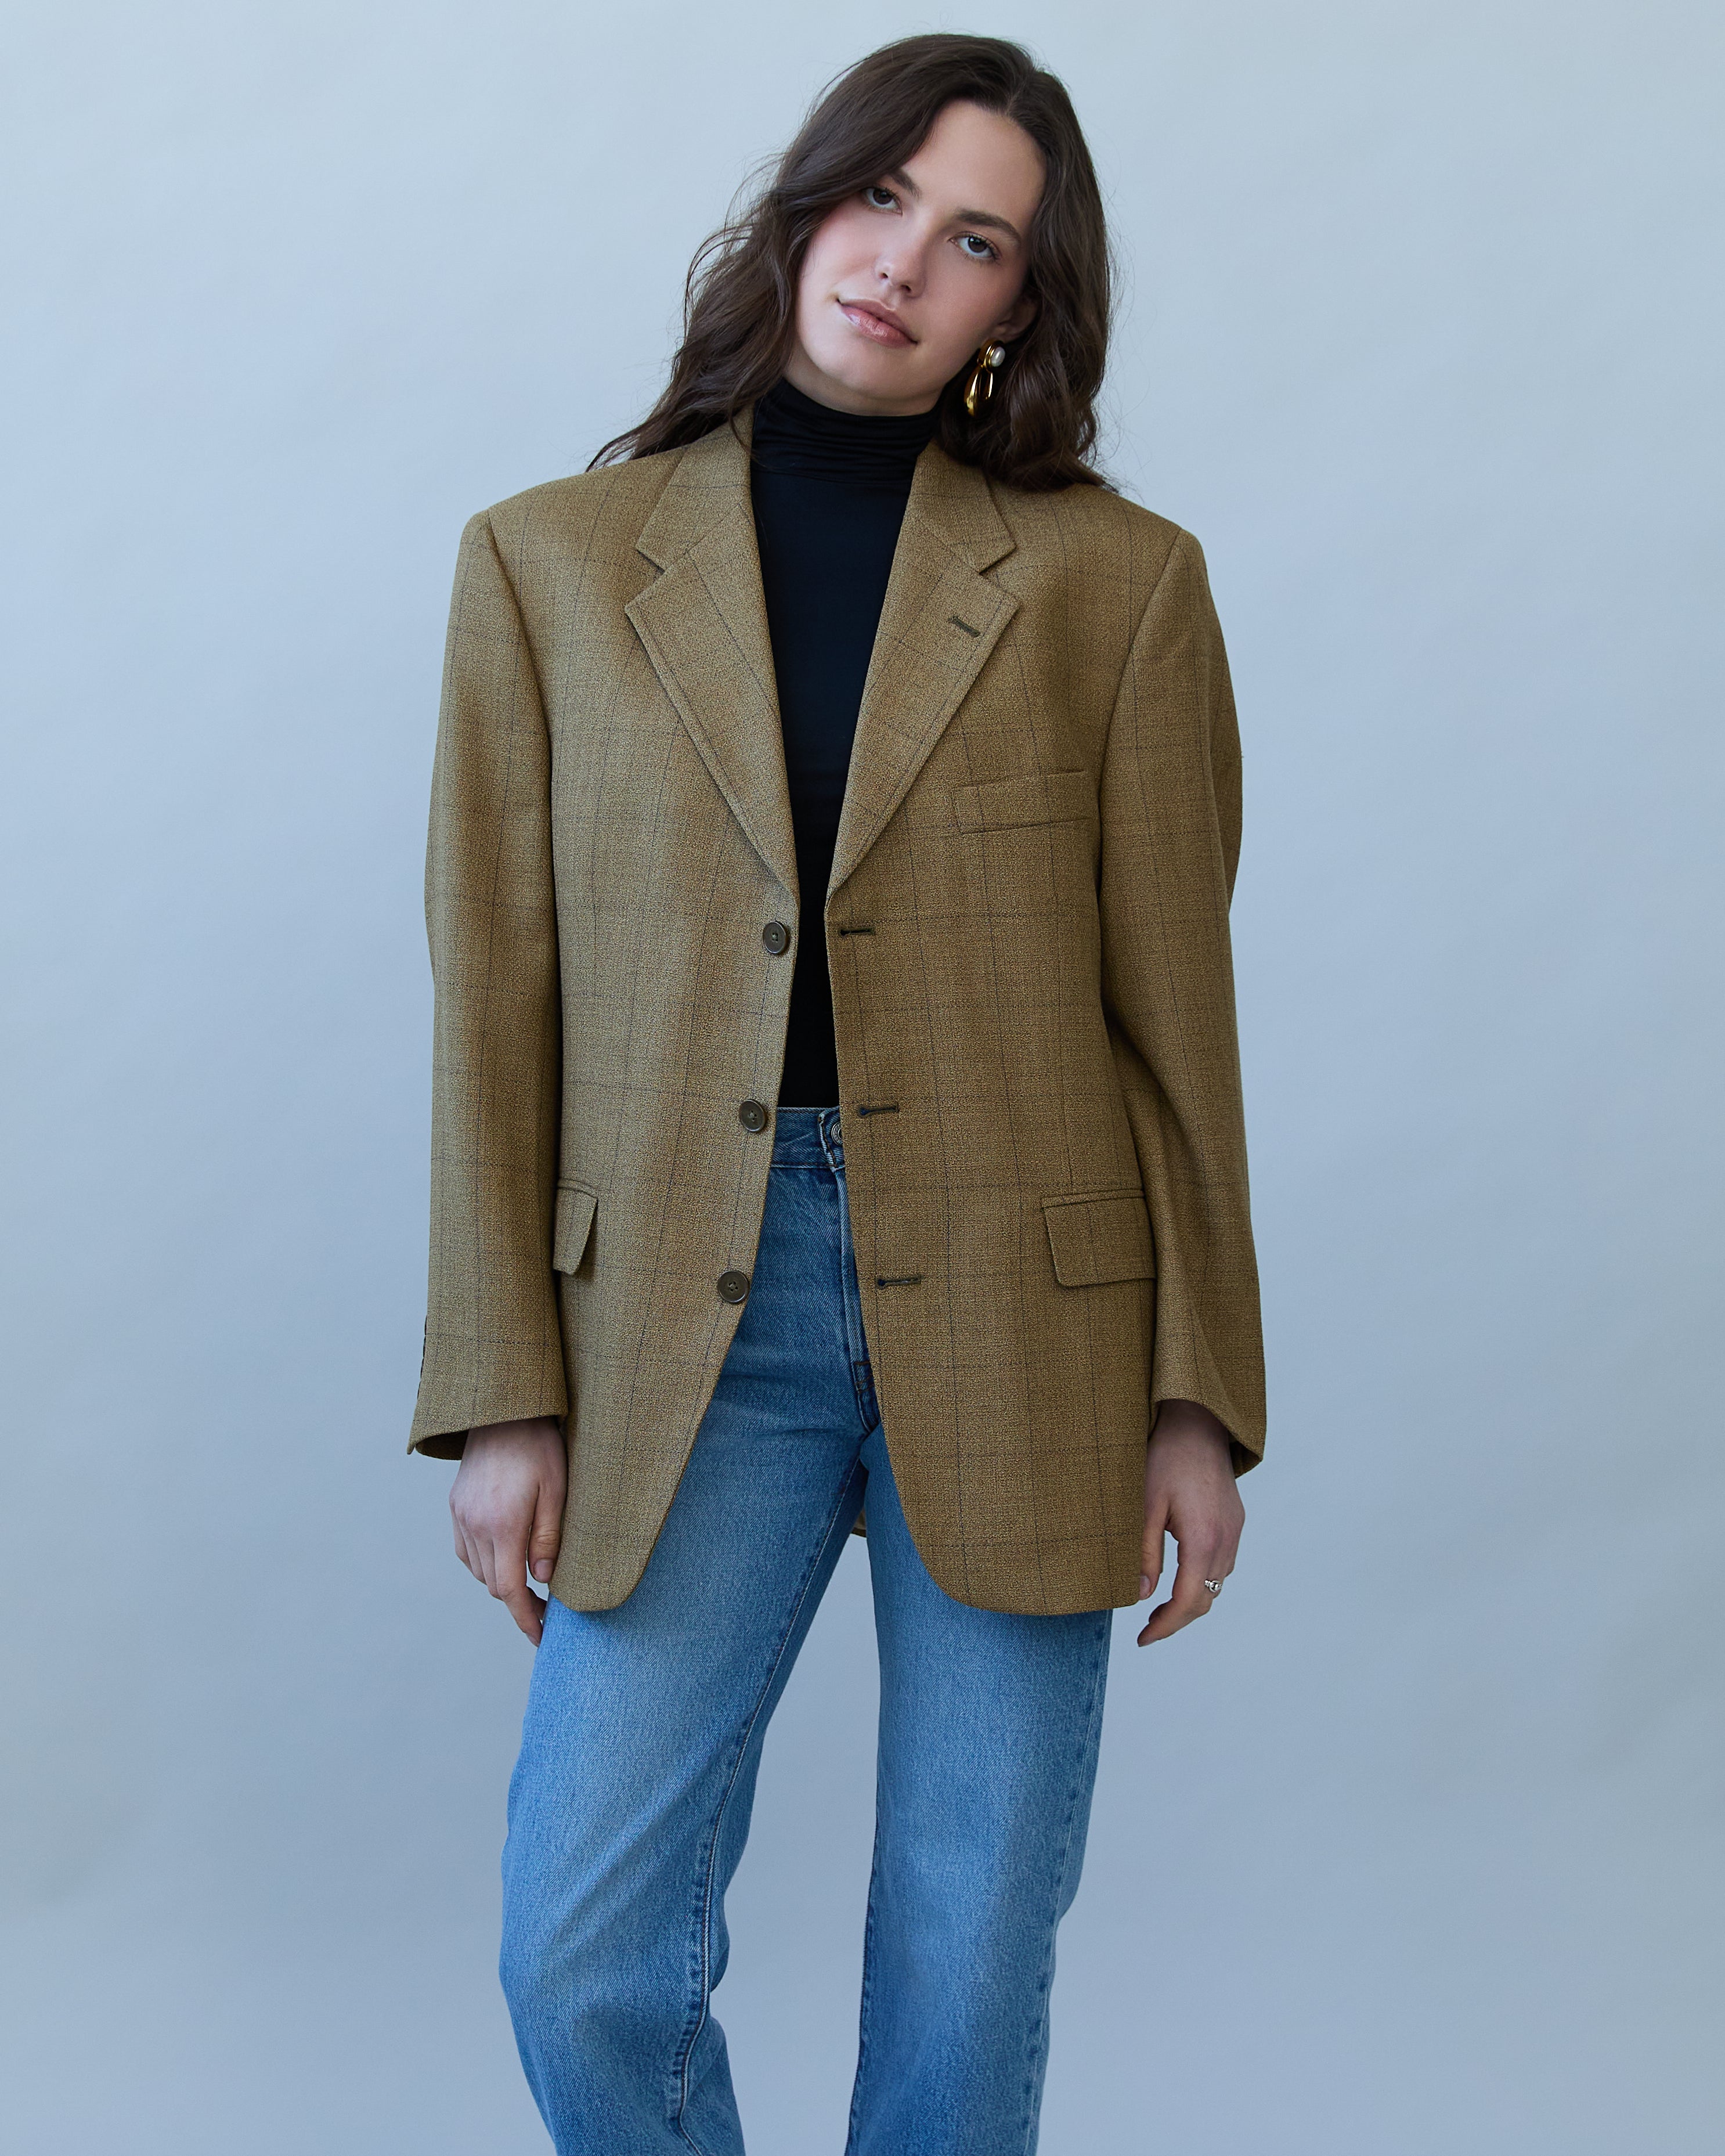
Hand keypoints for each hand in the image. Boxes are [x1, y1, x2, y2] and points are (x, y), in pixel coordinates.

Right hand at [449, 1416, 566, 1644]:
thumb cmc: (539, 1447)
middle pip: (492, 1583)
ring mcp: (461, 1515)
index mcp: (503, 1524)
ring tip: (529, 1577)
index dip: (525, 1618)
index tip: (542, 1635)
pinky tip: (503, 1552)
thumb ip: (548, 1537)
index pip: (508, 1589)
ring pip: (477, 1569)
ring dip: (501, 1579)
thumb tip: (542, 1580)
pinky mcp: (455, 1505)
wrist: (503, 1410)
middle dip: (517, 1600)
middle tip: (546, 1605)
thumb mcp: (558, 1490)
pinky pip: (465, 1549)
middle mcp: (475, 1524)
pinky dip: (483, 1560)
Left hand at [1137, 1399, 1243, 1645]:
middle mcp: (1227, 1539)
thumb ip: (1144, 1553)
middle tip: (1147, 1628)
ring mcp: (1235, 1530)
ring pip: (1217, 1583)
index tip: (1143, 1639)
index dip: (1166, 1626)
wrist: (1197, 1421)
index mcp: (1204, 1539)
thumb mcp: (1143, 1505)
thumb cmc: (1166, 1457)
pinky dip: (1202, 1578)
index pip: (1190, 1600)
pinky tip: (1180, 1574)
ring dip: (1192, 1599)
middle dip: (1177, 1619)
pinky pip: (1222, 1562)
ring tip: (1159, 1605)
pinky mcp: (1235, 1520)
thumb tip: (1141, 1595)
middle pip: (1207, 1598)